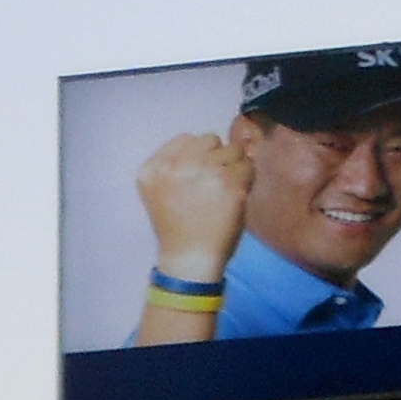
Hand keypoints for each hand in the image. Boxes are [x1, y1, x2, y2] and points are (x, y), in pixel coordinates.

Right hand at [135, 129, 249, 283]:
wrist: (189, 260)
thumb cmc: (177, 227)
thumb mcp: (160, 190)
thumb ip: (174, 164)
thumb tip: (211, 142)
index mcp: (152, 169)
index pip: (185, 139)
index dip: (197, 155)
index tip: (197, 177)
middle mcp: (176, 165)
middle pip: (209, 139)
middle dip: (215, 157)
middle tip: (211, 185)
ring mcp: (204, 171)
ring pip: (232, 149)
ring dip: (232, 167)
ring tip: (223, 192)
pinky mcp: (229, 183)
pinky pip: (248, 166)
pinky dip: (246, 180)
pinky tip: (234, 197)